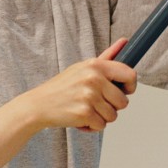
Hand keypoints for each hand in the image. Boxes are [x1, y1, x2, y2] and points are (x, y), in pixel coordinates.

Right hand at [21, 39, 136, 132]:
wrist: (38, 105)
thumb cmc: (62, 87)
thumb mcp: (82, 68)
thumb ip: (106, 57)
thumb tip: (125, 41)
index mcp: (96, 65)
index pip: (130, 75)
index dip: (130, 87)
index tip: (123, 92)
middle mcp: (94, 78)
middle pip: (123, 101)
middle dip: (111, 107)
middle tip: (94, 103)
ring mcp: (89, 96)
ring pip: (113, 116)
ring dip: (101, 117)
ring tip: (84, 109)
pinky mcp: (84, 113)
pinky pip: (101, 126)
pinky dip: (92, 126)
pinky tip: (79, 119)